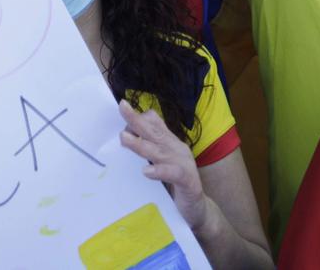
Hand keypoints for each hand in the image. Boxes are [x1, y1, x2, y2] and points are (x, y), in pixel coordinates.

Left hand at [118, 99, 208, 232]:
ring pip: (160, 151)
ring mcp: (184, 164)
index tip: (123, 112)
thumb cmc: (175, 187)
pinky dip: (160, 171)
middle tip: (121, 107)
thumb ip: (149, 153)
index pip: (156, 124)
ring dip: (141, 144)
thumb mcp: (161, 165)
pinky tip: (146, 171)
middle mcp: (177, 150)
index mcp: (170, 144)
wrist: (198, 211)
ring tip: (124, 138)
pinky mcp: (188, 182)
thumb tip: (124, 140)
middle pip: (155, 132)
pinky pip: (174, 174)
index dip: (140, 118)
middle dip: (137, 120)